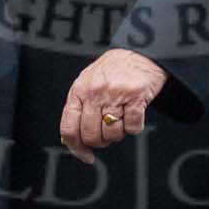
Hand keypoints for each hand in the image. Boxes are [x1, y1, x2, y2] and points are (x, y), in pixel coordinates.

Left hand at [59, 49, 166, 163]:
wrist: (141, 52)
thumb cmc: (114, 70)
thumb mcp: (88, 83)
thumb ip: (77, 108)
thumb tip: (68, 140)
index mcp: (79, 90)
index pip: (69, 128)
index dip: (76, 148)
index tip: (86, 156)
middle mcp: (95, 91)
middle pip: (91, 136)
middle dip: (101, 141)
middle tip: (108, 131)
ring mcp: (115, 93)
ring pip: (112, 134)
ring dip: (118, 133)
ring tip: (121, 117)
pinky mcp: (136, 96)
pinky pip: (133, 128)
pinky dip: (134, 127)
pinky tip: (134, 113)